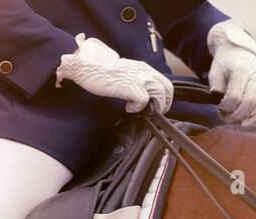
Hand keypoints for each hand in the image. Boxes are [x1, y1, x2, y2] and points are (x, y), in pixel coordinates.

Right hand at [57, 34, 173, 113]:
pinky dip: (137, 108)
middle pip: (167, 89)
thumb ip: (134, 80)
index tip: (156, 106)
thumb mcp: (124, 73)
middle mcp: (144, 71)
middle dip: (163, 104)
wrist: (88, 68)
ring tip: (141, 110)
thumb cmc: (101, 73)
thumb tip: (140, 96)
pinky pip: (143, 102)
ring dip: (152, 107)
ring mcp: (139, 79)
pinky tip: (128, 107)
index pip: (164, 82)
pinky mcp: (131, 87)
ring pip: (159, 96)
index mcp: (143, 68)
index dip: (164, 97)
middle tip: (153, 112)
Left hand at [207, 20, 255, 126]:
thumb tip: (223, 108)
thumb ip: (217, 90)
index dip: (226, 107)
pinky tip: (254, 121)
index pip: (235, 96)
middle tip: (228, 119)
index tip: (220, 107)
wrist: (241, 52)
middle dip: (237, 116)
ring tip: (241, 125)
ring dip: (252, 119)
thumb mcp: (215, 74)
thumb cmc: (225, 65)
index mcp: (241, 69)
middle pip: (250, 102)